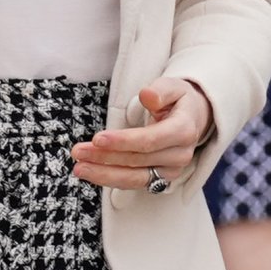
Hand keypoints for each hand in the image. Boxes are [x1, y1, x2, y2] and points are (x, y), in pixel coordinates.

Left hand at [71, 80, 212, 190]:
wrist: (193, 119)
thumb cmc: (178, 100)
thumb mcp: (173, 86)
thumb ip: (161, 90)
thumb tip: (147, 95)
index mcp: (184, 130)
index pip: (150, 140)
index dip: (123, 141)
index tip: (98, 139)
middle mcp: (180, 155)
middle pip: (137, 160)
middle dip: (105, 157)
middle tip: (77, 151)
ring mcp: (171, 170)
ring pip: (134, 178)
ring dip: (103, 174)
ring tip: (79, 168)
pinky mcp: (161, 179)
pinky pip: (133, 183)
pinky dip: (110, 179)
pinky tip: (91, 173)